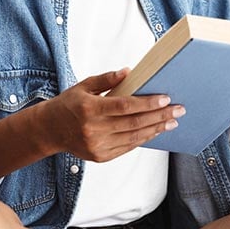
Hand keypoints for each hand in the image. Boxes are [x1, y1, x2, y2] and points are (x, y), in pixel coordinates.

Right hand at [44, 68, 184, 161]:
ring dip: (156, 129)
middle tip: (179, 110)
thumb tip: (129, 72)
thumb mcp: (84, 86)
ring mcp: (97, 146)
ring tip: (172, 121)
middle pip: (134, 123)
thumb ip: (107, 79)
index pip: (125, 106)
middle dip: (160, 116)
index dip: (147, 103)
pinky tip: (155, 130)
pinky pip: (128, 147)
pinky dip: (144, 138)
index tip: (166, 99)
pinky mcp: (100, 157)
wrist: (50, 130)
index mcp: (90, 109)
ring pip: (134, 137)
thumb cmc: (69, 104)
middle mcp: (94, 130)